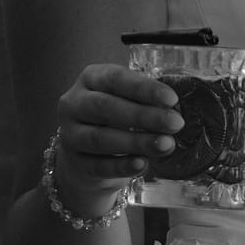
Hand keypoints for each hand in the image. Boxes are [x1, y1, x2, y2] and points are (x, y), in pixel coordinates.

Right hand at [53, 62, 184, 207]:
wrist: (86, 155)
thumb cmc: (114, 119)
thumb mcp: (126, 101)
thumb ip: (146, 103)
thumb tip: (173, 113)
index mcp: (90, 78)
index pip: (115, 78)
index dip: (143, 88)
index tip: (172, 99)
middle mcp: (73, 103)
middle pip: (105, 107)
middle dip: (143, 115)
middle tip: (175, 123)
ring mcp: (69, 134)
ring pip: (100, 138)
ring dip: (136, 142)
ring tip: (165, 145)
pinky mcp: (74, 163)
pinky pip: (98, 165)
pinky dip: (122, 166)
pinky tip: (142, 164)